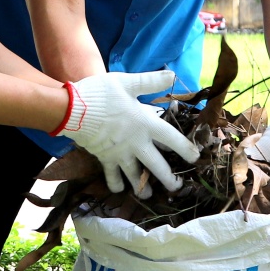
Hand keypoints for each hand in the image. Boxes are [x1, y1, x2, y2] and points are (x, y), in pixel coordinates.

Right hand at [59, 69, 201, 193]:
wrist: (74, 110)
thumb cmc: (102, 94)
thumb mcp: (128, 83)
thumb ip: (151, 81)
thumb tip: (173, 75)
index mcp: (145, 123)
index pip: (171, 138)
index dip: (186, 149)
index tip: (195, 158)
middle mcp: (136, 143)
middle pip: (157, 165)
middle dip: (169, 179)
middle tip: (177, 188)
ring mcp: (120, 153)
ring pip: (135, 176)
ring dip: (143, 188)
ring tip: (149, 196)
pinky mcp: (105, 158)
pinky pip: (112, 176)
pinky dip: (115, 184)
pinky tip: (119, 190)